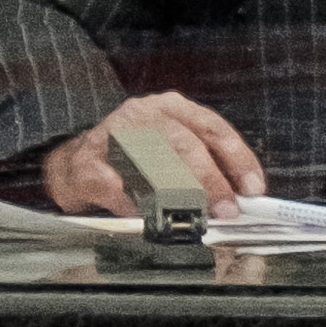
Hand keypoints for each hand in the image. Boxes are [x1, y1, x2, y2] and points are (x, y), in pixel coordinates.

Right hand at [44, 92, 266, 216]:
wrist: (73, 164)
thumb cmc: (129, 159)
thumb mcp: (170, 150)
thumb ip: (203, 166)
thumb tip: (238, 197)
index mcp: (171, 108)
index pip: (212, 128)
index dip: (237, 159)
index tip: (252, 188)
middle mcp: (143, 115)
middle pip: (184, 143)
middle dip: (210, 181)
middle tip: (225, 210)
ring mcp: (112, 136)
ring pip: (151, 163)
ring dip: (177, 196)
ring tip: (193, 218)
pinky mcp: (87, 164)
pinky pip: (117, 189)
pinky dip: (134, 206)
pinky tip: (144, 216)